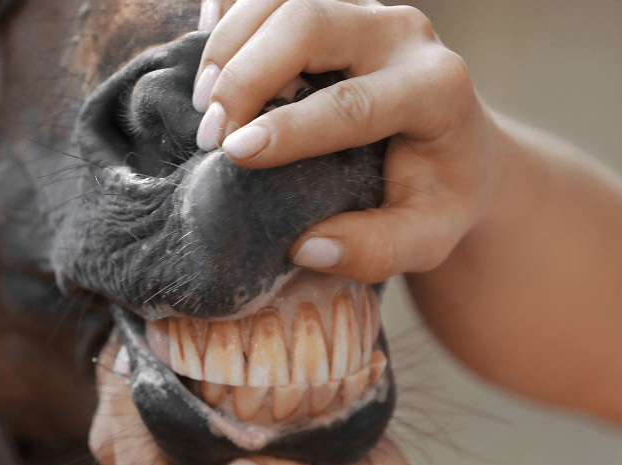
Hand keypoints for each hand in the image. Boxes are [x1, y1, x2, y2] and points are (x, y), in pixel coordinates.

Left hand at [91, 337, 457, 464]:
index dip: (128, 411)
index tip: (137, 349)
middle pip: (117, 456)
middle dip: (114, 391)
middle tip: (132, 327)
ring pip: (118, 449)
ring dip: (118, 392)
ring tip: (136, 335)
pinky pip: (135, 443)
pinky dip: (132, 400)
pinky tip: (150, 359)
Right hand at [193, 0, 505, 283]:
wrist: (453, 145)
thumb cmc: (435, 195)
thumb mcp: (426, 237)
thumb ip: (376, 250)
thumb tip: (306, 247)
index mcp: (436, 89)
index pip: (353, 101)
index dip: (288, 127)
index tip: (233, 154)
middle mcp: (402, 34)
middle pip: (310, 22)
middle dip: (247, 76)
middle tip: (209, 135)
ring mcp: (366, 10)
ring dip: (230, 45)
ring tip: (200, 103)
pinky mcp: (335, 4)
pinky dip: (232, 8)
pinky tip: (206, 43)